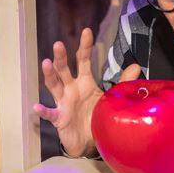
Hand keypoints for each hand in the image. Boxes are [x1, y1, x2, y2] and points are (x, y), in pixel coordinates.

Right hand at [35, 27, 142, 156]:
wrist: (89, 141)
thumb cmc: (96, 116)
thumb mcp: (110, 98)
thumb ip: (122, 82)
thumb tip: (136, 65)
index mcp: (84, 82)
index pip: (83, 60)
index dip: (85, 46)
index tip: (87, 31)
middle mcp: (71, 89)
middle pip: (64, 70)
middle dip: (61, 57)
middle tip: (58, 44)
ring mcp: (63, 103)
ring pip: (54, 86)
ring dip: (50, 75)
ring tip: (46, 63)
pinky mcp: (59, 118)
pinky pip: (50, 114)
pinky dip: (43, 111)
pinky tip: (37, 106)